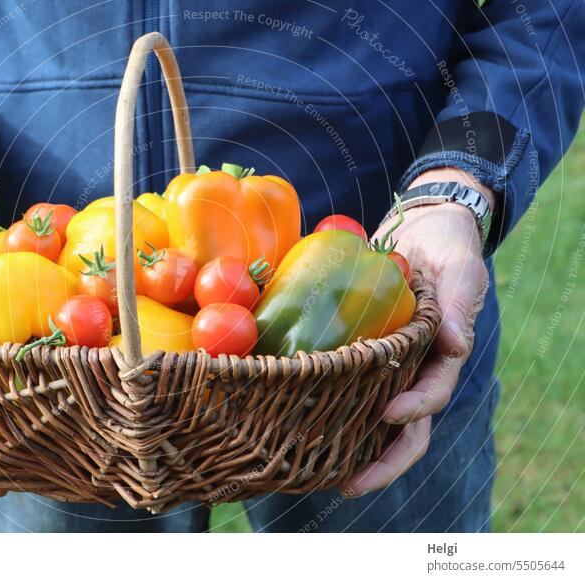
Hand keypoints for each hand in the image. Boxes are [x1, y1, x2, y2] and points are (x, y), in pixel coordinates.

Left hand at [343, 168, 491, 495]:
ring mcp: (384, 365)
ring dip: (348, 446)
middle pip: (402, 429)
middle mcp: (411, 371)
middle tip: (349, 483)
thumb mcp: (460, 272)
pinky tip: (294, 416)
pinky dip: (324, 403)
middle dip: (380, 461)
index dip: (414, 408)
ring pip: (367, 417)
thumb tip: (457, 346)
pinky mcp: (358, 351)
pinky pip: (343, 384)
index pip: (431, 395)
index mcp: (440, 358)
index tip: (389, 413)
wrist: (421, 234)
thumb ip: (459, 306)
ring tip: (316, 470)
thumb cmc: (447, 253)